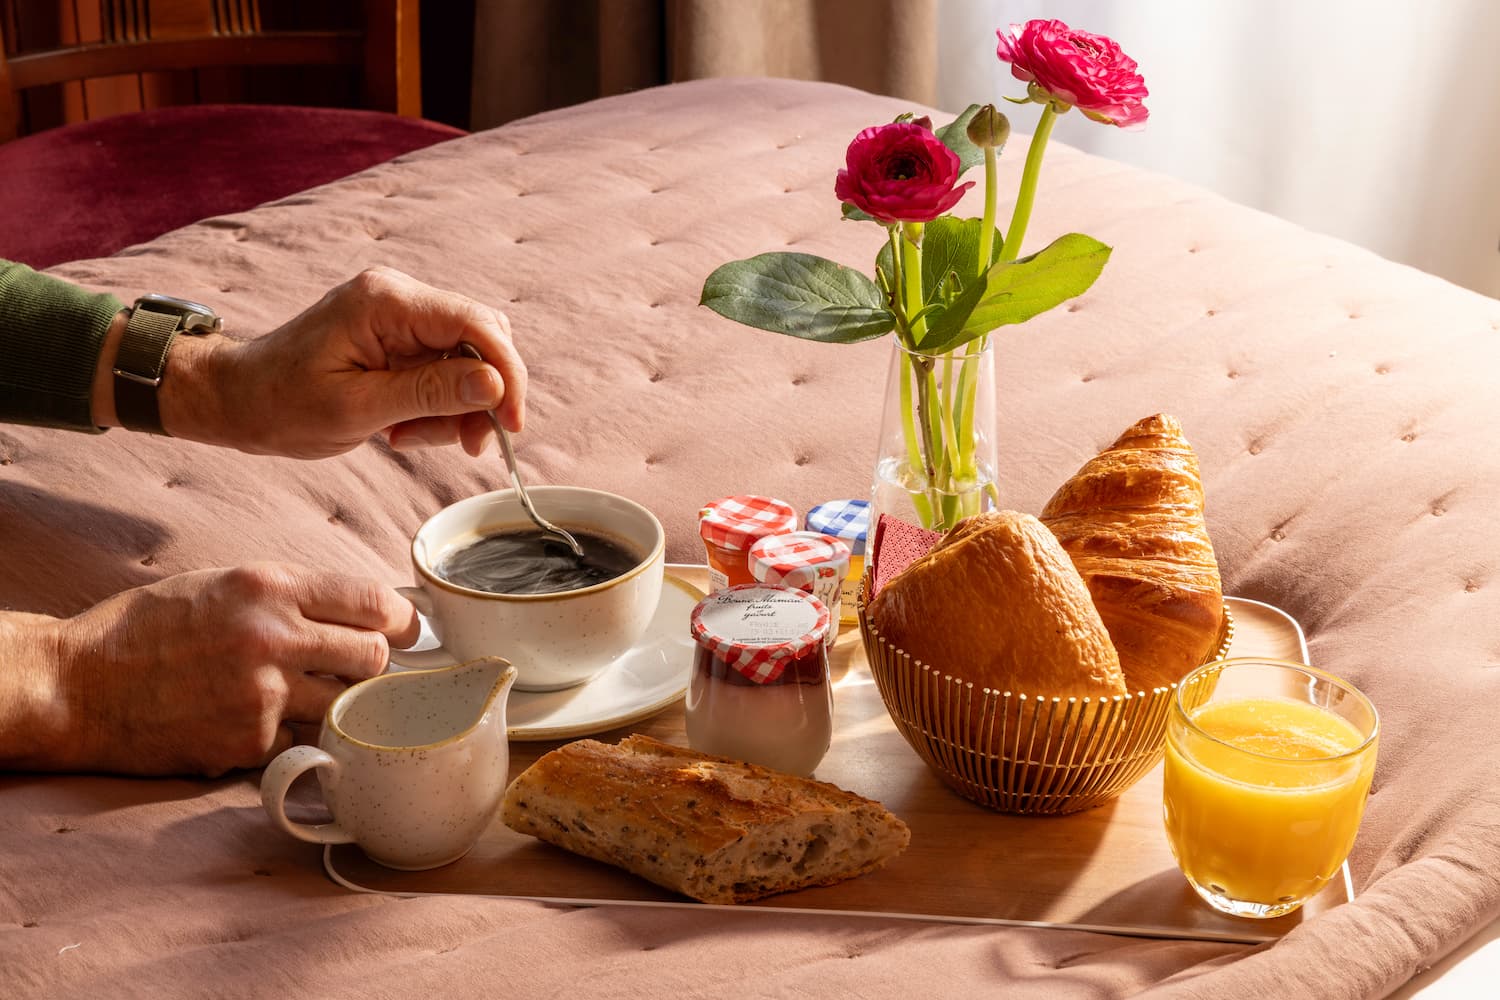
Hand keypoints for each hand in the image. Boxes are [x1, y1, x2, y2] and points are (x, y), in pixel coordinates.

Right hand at [33, 564, 417, 776]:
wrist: (79, 685)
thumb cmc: (147, 629)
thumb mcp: (222, 584)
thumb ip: (290, 596)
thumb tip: (357, 611)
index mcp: (269, 587)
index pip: (371, 600)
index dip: (400, 618)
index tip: (406, 630)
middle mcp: (272, 636)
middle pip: (373, 655)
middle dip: (374, 665)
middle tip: (361, 671)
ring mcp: (263, 693)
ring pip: (348, 703)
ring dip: (344, 705)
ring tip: (321, 700)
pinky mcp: (248, 742)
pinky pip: (307, 742)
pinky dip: (302, 738)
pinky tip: (280, 728)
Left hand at [162, 267, 528, 458]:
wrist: (235, 399)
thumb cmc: (280, 404)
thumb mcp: (356, 409)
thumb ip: (429, 394)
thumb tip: (494, 386)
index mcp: (386, 302)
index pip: (478, 325)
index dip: (507, 375)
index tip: (511, 425)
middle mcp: (398, 297)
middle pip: (481, 339)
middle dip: (483, 396)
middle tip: (466, 445)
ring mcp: (399, 316)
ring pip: (467, 361)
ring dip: (455, 409)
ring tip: (408, 439)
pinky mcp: (397, 339)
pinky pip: (443, 371)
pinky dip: (436, 407)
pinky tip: (402, 430)